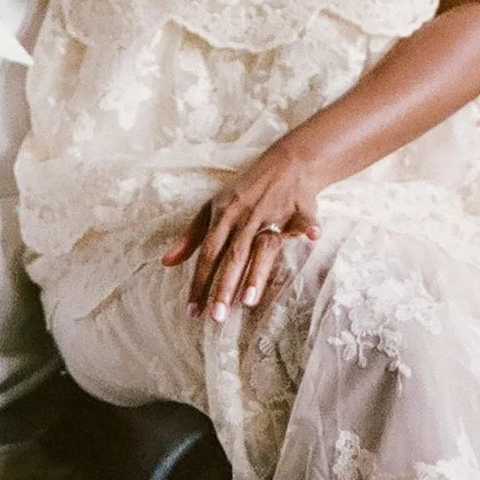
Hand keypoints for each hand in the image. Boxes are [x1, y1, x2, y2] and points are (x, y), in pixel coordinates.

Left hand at [163, 143, 321, 323]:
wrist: (283, 162)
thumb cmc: (243, 192)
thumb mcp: (212, 209)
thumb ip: (190, 238)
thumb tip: (166, 263)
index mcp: (223, 216)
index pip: (208, 253)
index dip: (199, 282)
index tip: (192, 311)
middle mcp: (246, 216)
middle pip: (233, 256)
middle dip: (224, 286)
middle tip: (217, 317)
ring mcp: (272, 212)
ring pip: (263, 246)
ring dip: (257, 271)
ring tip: (248, 300)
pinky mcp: (298, 208)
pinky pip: (304, 219)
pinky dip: (308, 227)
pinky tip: (313, 238)